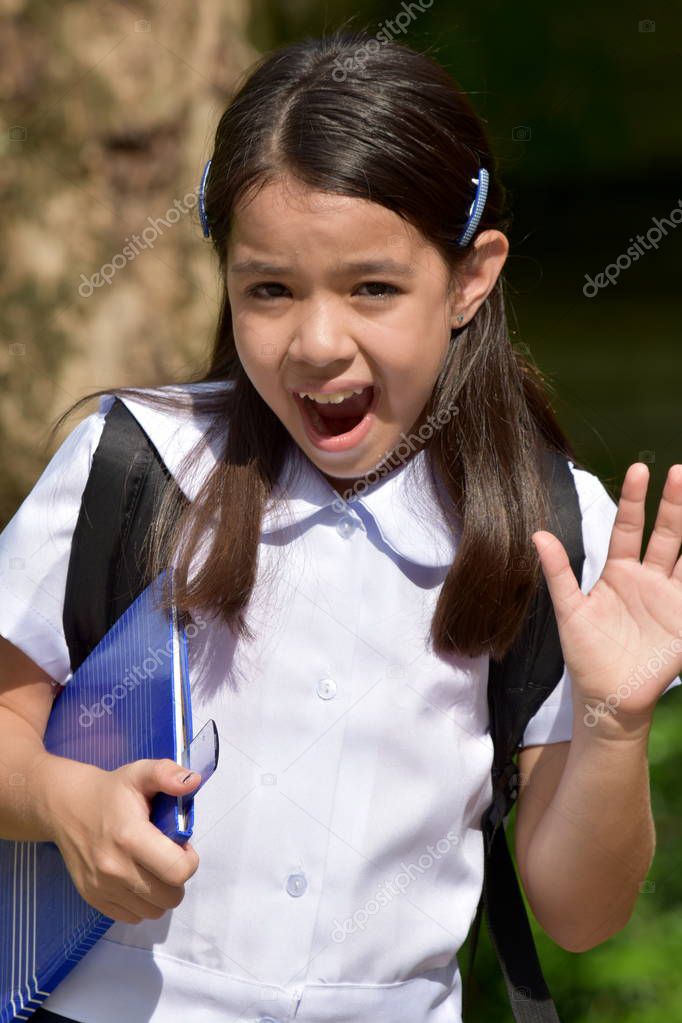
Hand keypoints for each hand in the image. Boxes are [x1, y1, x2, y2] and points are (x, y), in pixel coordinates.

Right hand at [44, 756, 201, 923]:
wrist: (66, 806)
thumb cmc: (111, 791)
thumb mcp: (140, 772)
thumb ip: (167, 774)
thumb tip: (193, 781)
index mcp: (130, 837)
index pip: (178, 871)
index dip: (189, 860)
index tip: (182, 845)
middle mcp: (114, 868)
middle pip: (170, 896)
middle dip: (177, 877)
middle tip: (168, 855)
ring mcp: (102, 888)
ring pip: (153, 911)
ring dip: (161, 892)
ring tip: (152, 865)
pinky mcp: (93, 898)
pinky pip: (133, 916)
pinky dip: (142, 902)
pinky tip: (137, 876)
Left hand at [531, 463, 681, 730]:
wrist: (608, 698)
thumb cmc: (585, 655)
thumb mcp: (569, 611)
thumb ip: (558, 573)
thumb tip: (537, 534)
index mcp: (618, 572)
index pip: (628, 528)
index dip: (634, 500)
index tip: (639, 469)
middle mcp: (647, 579)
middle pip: (665, 534)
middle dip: (673, 504)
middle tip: (678, 472)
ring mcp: (669, 597)